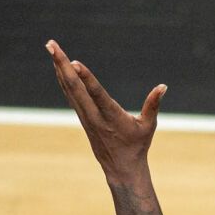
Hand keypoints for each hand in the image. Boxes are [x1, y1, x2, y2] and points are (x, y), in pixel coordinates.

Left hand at [47, 40, 165, 178]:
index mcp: (111, 117)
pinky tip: (58, 66)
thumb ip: (153, 104)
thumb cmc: (137, 146)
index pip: (97, 94)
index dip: (86, 78)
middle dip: (63, 64)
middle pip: (75, 87)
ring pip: (69, 89)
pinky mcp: (82, 117)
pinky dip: (63, 79)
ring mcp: (85, 117)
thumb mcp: (148, 126)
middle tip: (51, 45)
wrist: (120, 169)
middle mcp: (93, 116)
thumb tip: (163, 86)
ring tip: (51, 47)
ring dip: (59, 68)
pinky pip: (70, 94)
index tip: (75, 63)